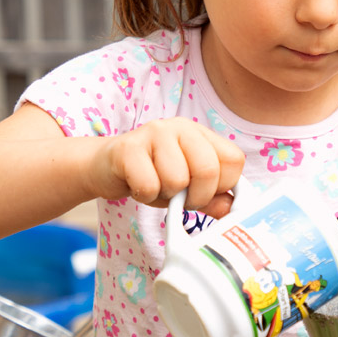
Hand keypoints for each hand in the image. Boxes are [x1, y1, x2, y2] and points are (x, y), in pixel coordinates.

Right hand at [90, 117, 243, 216]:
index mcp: (200, 134)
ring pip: (177, 180)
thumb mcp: (186, 189)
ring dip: (166, 196)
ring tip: (155, 187)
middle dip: (196, 196)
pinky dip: (145, 196)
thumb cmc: (150, 176)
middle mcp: (180, 127)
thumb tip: (232, 208)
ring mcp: (154, 133)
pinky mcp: (128, 147)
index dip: (222, 186)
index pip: (234, 160)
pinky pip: (149, 185)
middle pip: (208, 169)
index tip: (203, 194)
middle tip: (178, 198)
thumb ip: (212, 198)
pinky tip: (138, 186)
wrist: (103, 167)